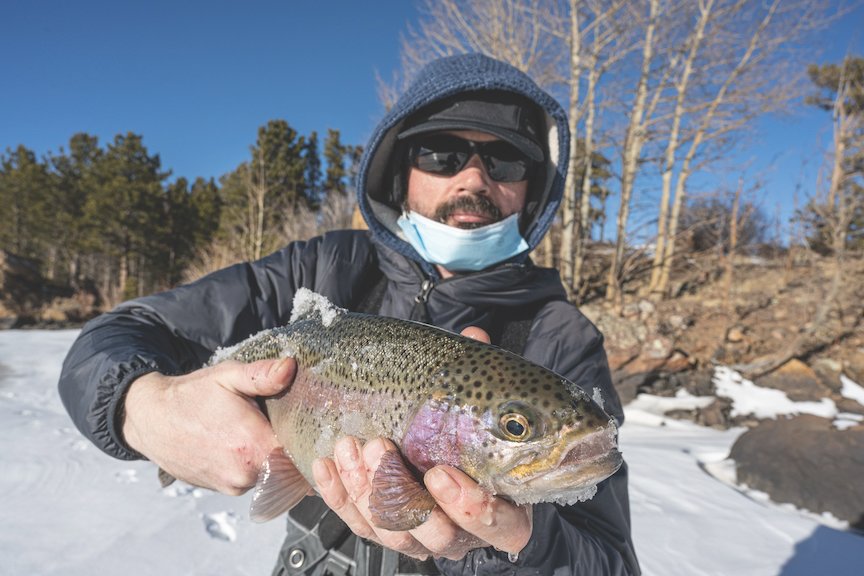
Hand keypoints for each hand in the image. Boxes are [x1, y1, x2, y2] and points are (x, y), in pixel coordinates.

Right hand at [122, 358, 295, 494]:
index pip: (301, 451)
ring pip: (273, 474)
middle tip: (290, 422)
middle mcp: (246, 473)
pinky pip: (255, 479)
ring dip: (275, 457)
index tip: (311, 422)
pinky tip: (248, 444)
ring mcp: (234, 485)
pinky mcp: (225, 490)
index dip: (309, 437)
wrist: (150, 420)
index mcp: (253, 445)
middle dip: (293, 446)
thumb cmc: (191, 395)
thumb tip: (290, 367)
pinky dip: (257, 465)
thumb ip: (262, 375)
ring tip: (264, 431)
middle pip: (291, 464)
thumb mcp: (228, 377)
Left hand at [311, 326, 532, 560]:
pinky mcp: (381, 532)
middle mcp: (459, 532)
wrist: (435, 454)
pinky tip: (327, 466)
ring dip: (365, 489)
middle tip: (379, 448)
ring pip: (391, 531)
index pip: (496, 525)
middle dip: (399, 492)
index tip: (439, 473)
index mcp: (498, 510)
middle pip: (434, 533)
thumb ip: (476, 377)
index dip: (469, 506)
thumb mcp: (474, 407)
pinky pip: (357, 523)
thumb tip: (474, 337)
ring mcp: (419, 537)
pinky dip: (338, 496)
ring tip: (351, 447)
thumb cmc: (464, 435)